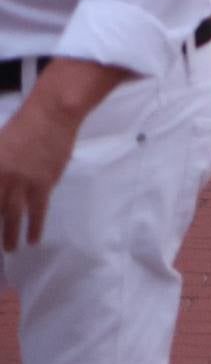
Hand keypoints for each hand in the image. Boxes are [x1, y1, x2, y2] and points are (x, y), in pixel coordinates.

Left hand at [0, 104, 79, 251]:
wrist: (53, 114)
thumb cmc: (22, 126)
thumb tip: (1, 187)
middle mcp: (3, 178)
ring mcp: (23, 182)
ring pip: (13, 215)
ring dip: (10, 234)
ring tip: (10, 249)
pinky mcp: (44, 184)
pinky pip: (38, 211)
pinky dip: (35, 226)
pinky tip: (33, 238)